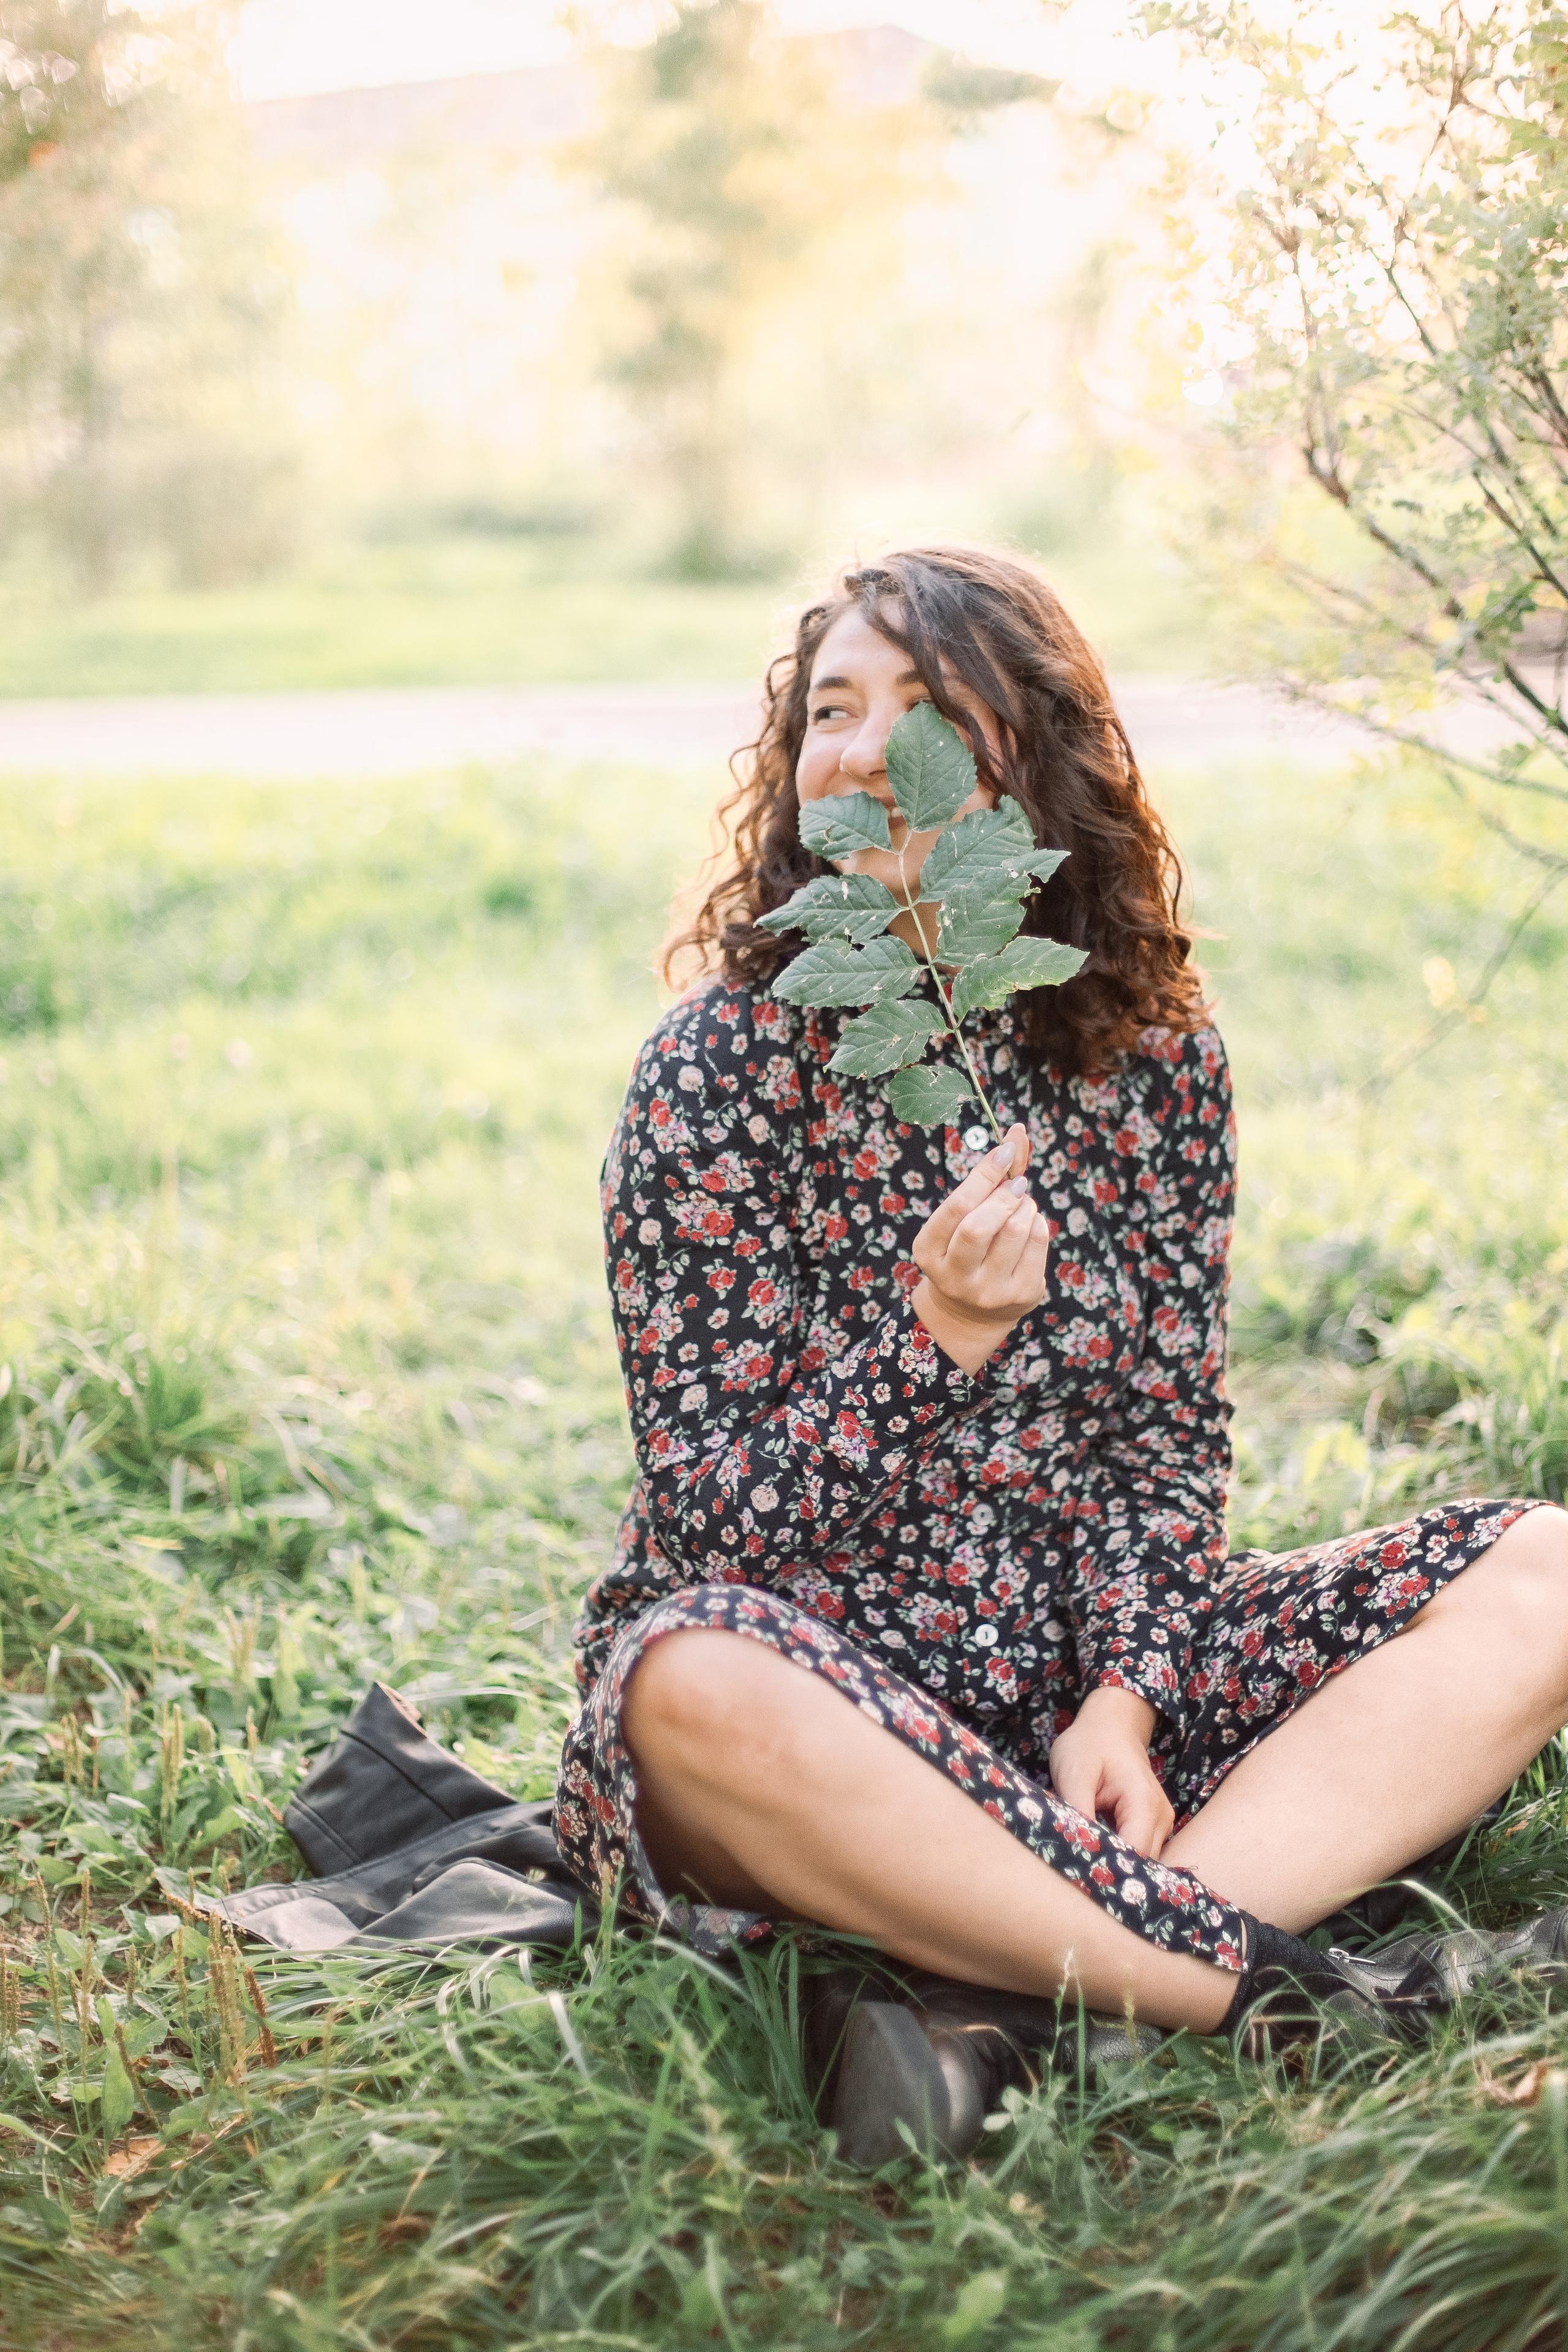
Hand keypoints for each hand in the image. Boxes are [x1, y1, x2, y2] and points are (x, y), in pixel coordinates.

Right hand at [910, 1124, 1048, 1375]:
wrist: (970, 1312)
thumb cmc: (965, 1248)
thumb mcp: (961, 1217)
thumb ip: (983, 1180)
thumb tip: (1017, 1133)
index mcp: (929, 1252)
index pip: (957, 1208)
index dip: (984, 1174)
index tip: (1006, 1149)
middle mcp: (955, 1277)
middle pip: (981, 1226)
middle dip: (1005, 1194)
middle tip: (1016, 1183)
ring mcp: (989, 1291)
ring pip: (1016, 1232)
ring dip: (1025, 1205)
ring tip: (1021, 1204)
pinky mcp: (1022, 1296)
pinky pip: (1039, 1244)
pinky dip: (1038, 1223)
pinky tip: (1030, 1224)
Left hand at [1048, 1687, 1173, 1858]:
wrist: (1110, 1726)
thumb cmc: (1090, 1744)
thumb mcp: (1074, 1771)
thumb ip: (1077, 1810)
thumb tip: (1077, 1847)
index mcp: (1144, 1803)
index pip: (1133, 1855)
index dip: (1107, 1870)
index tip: (1078, 1876)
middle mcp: (1160, 1818)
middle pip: (1140, 1864)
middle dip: (1109, 1873)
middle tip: (1074, 1875)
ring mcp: (1160, 1824)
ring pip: (1140, 1863)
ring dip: (1112, 1866)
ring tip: (1081, 1865)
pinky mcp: (1151, 1827)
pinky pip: (1137, 1853)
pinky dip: (1116, 1857)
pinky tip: (1093, 1855)